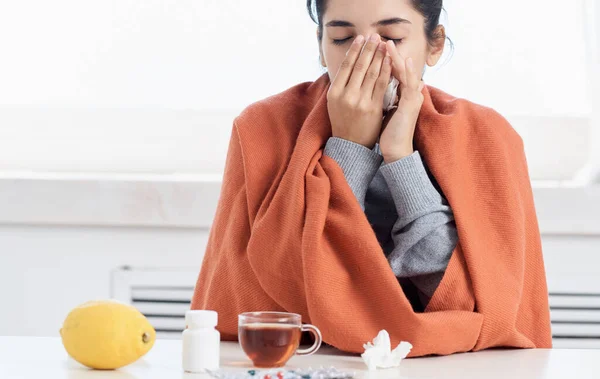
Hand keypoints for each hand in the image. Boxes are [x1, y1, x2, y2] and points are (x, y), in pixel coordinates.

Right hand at [327, 34, 392, 148]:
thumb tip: (348, 65)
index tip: (361, 38)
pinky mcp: (373, 107)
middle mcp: (346, 96)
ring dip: (379, 56)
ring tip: (384, 44)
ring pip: (371, 73)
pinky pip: (381, 85)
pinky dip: (386, 71)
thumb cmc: (344, 122)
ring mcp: (360, 102)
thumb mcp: (335, 103)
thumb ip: (340, 85)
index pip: (346, 66)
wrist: (351, 145)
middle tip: (375, 36)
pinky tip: (390, 61)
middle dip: (368, 49)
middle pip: (359, 66)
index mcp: (334, 93)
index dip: (355, 50)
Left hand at [379, 40, 424, 162]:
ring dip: (396, 57)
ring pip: (405, 73)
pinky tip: (401, 61)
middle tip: (380, 40)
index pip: (393, 73)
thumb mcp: (384, 111)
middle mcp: (409, 94)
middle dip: (389, 54)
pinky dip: (405, 71)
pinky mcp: (410, 105)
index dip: (385, 60)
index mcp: (403, 95)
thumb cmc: (389, 134)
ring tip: (388, 44)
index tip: (374, 49)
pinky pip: (408, 84)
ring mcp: (411, 98)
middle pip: (399, 69)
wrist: (396, 151)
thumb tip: (373, 89)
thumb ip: (383, 98)